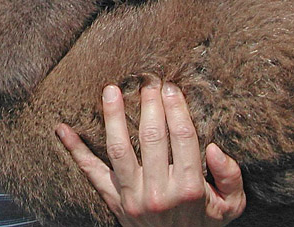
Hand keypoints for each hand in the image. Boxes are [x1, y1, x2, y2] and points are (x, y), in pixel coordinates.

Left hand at [57, 82, 245, 225]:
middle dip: (150, 104)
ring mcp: (132, 198)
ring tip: (111, 90)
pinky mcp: (113, 201)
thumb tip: (215, 149)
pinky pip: (91, 173)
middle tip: (148, 80)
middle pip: (152, 137)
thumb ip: (231, 176)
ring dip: (113, 117)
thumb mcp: (231, 206)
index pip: (183, 137)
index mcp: (189, 189)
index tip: (172, 87)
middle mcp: (158, 192)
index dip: (177, 108)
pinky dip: (75, 150)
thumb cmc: (204, 221)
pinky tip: (62, 129)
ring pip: (119, 150)